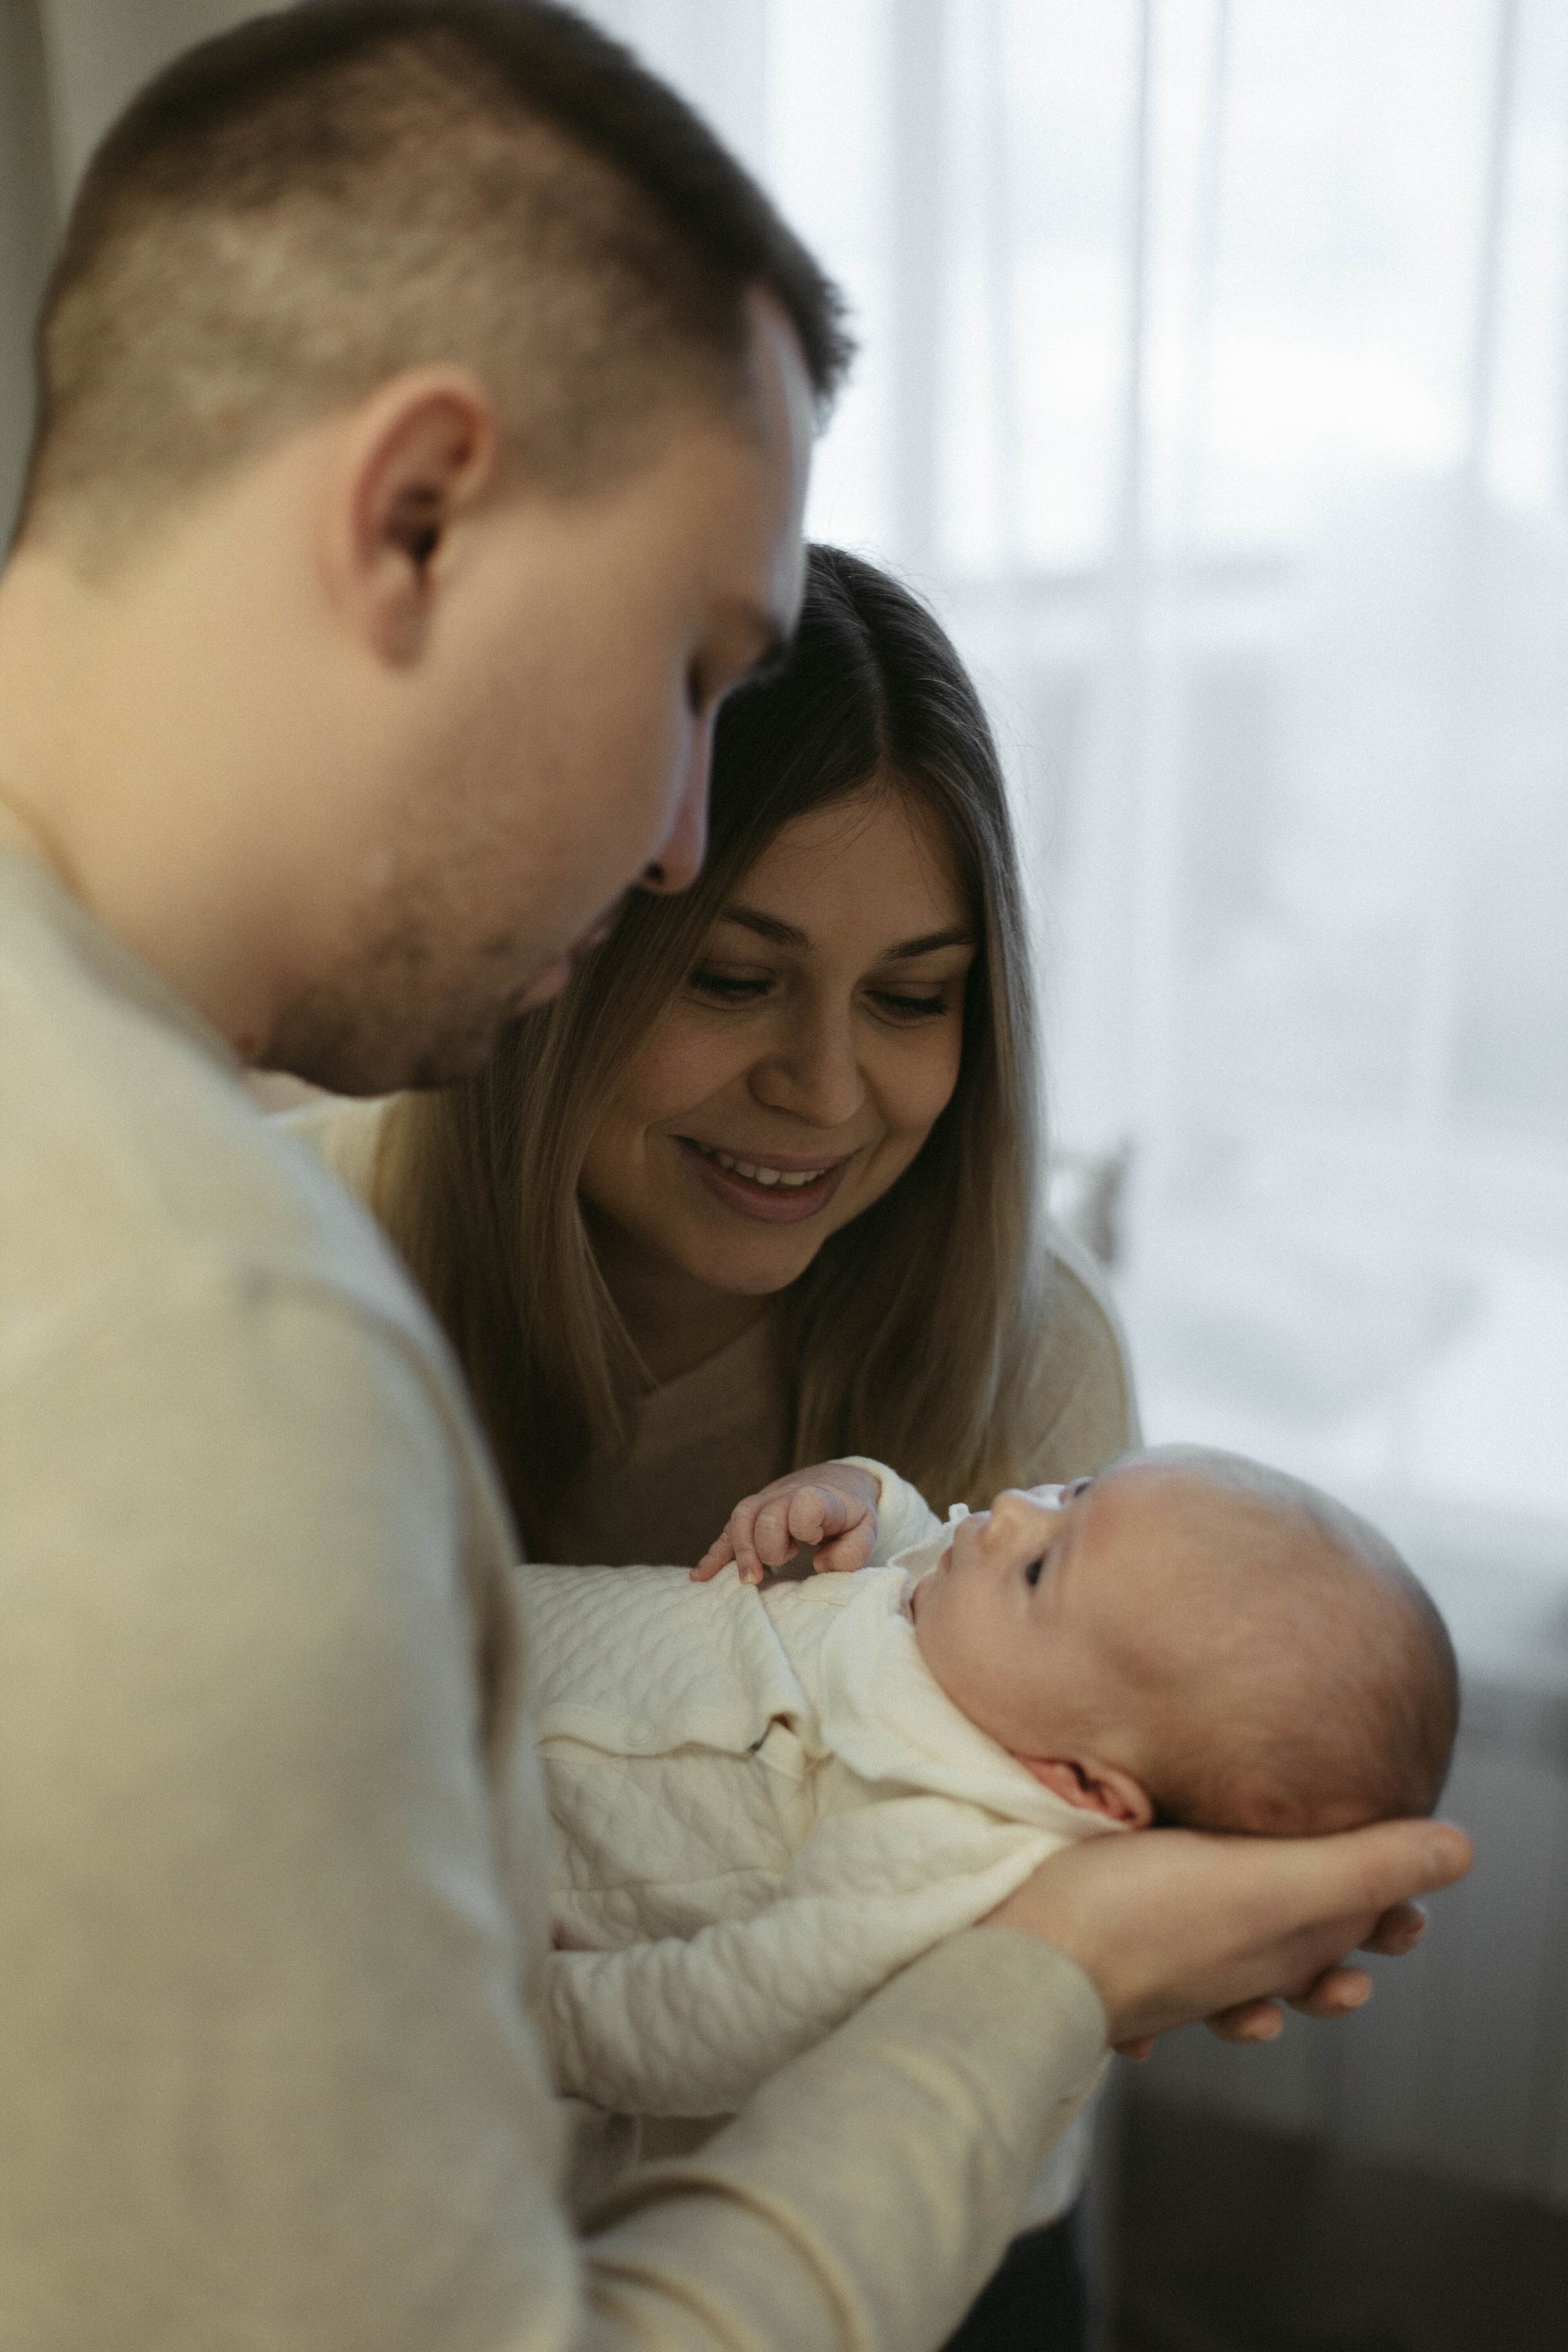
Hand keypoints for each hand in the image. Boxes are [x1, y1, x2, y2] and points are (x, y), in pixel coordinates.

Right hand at [692, 1462, 880, 1585]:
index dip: (804, 1524)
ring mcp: (765, 1502)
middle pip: (764, 1515)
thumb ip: (853, 1550)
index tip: (813, 1542)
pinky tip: (700, 1576)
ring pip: (740, 1517)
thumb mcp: (867, 1530)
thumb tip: (820, 1565)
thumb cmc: (851, 1514)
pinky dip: (714, 1555)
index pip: (804, 1503)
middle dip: (768, 1547)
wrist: (837, 1482)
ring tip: (748, 1580)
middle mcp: (787, 1495)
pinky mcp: (752, 1516)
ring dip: (740, 1551)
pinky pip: (728, 1532)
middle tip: (780, 1567)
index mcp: (819, 1497)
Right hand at [983, 1818, 1471, 2051]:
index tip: (1405, 1908)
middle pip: (1289, 1962)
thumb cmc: (1140, 1918)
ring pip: (1223, 1979)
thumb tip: (1458, 1852)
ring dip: (1254, 1988)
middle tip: (1356, 1947)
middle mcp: (1223, 1970)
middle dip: (1326, 1959)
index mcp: (1269, 1950)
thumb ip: (1362, 1870)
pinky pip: (1146, 1983)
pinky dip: (1161, 1997)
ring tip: (1267, 2006)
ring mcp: (1166, 1972)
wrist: (1025, 1964)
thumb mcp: (1269, 1884)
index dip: (1381, 1916)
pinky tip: (1156, 2011)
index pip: (1342, 1937)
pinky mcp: (1109, 1960)